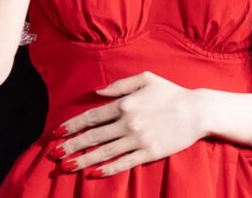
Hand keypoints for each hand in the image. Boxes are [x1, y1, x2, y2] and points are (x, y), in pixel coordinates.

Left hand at [49, 71, 206, 176]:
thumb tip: (97, 92)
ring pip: (104, 151)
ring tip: (66, 166)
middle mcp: (128, 122)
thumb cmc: (171, 92)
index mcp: (124, 103)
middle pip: (93, 136)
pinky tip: (95, 173)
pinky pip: (124, 162)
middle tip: (54, 153)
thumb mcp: (145, 78)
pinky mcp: (149, 153)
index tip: (57, 133)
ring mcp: (138, 139)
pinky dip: (108, 168)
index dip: (72, 125)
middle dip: (71, 145)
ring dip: (84, 160)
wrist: (197, 111)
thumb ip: (119, 85)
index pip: (92, 116)